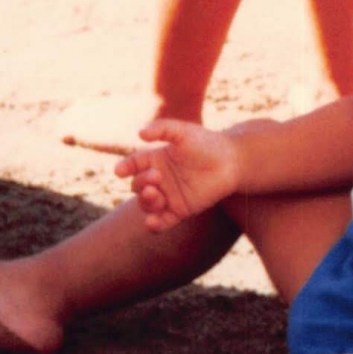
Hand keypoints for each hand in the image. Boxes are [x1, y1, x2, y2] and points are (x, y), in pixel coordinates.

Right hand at [114, 120, 242, 230]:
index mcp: (156, 159)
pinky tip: (151, 223)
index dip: (125, 167)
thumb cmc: (208, 143)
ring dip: (146, 202)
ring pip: (146, 204)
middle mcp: (159, 179)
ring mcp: (168, 196)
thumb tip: (139, 133)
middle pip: (137, 186)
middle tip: (156, 177)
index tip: (119, 171)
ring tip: (155, 193)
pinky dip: (154, 225)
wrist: (232, 161)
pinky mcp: (180, 211)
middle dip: (141, 183)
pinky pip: (162, 222)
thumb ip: (162, 129)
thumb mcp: (184, 132)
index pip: (133, 164)